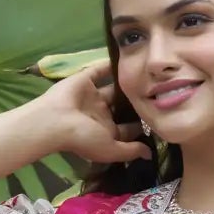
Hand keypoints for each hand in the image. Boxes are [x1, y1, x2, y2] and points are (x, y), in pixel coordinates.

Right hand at [35, 62, 151, 165]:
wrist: (56, 120)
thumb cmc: (83, 138)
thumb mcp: (111, 150)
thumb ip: (130, 151)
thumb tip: (149, 155)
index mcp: (106, 132)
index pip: (127, 129)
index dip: (141, 125)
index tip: (157, 117)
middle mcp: (100, 114)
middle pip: (121, 108)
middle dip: (134, 103)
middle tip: (155, 93)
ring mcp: (93, 97)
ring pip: (112, 89)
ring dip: (124, 84)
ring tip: (144, 74)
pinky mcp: (85, 80)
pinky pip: (99, 70)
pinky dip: (109, 65)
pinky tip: (124, 59)